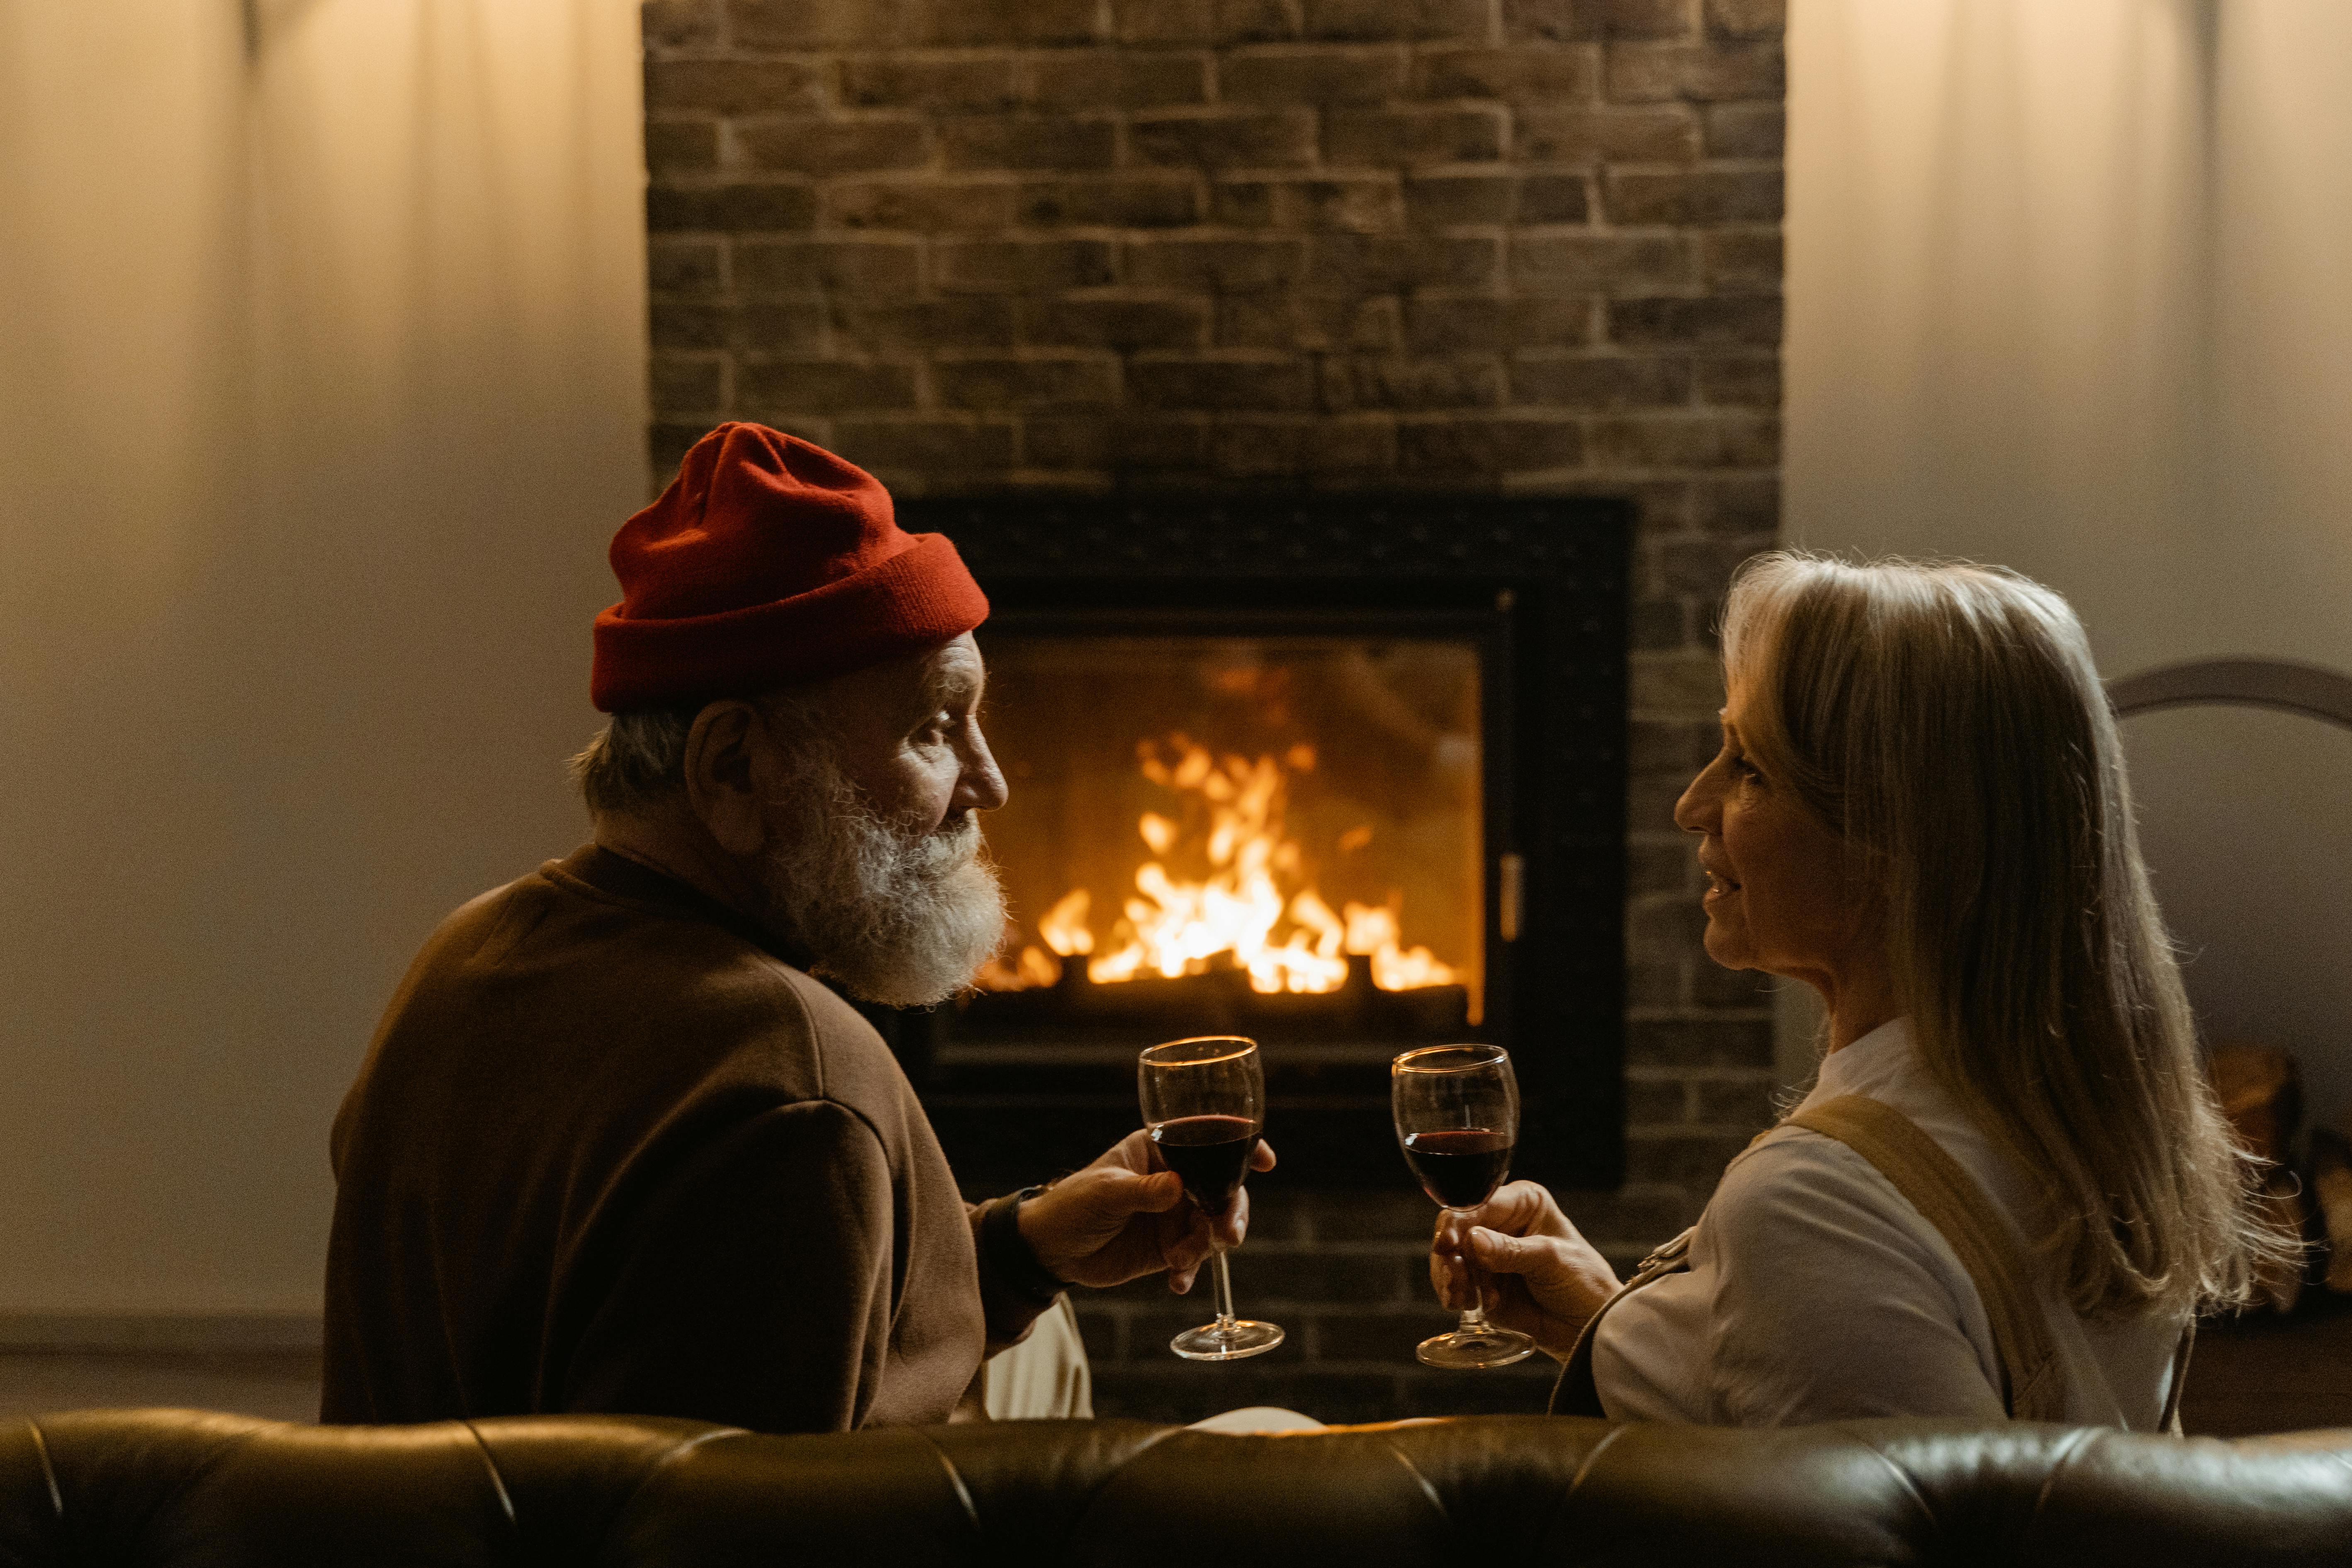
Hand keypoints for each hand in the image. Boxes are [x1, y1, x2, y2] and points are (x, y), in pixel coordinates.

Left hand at [1018, 1130, 1276, 1292]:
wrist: (1050, 1250)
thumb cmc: (1071, 1204)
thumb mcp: (1104, 1192)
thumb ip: (1142, 1191)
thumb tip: (1176, 1186)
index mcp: (1160, 1151)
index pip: (1207, 1142)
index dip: (1242, 1147)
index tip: (1265, 1161)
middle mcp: (1175, 1180)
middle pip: (1222, 1189)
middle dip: (1230, 1211)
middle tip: (1227, 1234)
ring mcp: (1174, 1215)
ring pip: (1213, 1226)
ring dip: (1207, 1245)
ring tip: (1180, 1261)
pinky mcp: (1169, 1248)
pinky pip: (1194, 1259)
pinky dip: (1191, 1272)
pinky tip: (1177, 1283)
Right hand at [1430, 1181, 1622, 1360]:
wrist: (1591, 1327)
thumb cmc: (1584, 1282)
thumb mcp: (1551, 1260)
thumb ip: (1510, 1251)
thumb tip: (1473, 1240)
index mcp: (1522, 1203)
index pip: (1478, 1204)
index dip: (1457, 1221)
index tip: (1447, 1244)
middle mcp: (1500, 1224)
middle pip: (1456, 1230)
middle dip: (1450, 1255)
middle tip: (1453, 1278)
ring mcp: (1488, 1255)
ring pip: (1450, 1258)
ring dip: (1450, 1277)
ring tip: (1463, 1298)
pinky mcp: (1481, 1284)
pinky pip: (1455, 1284)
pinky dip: (1455, 1294)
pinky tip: (1467, 1304)